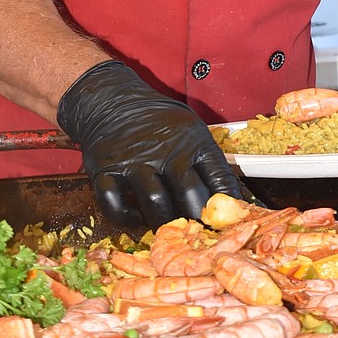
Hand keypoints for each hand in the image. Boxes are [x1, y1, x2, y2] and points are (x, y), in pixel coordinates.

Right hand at [57, 60, 248, 229]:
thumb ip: (207, 162)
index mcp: (193, 140)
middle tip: (197, 236)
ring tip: (166, 231)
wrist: (113, 101)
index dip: (227, 205)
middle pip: (189, 194)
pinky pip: (114, 203)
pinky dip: (125, 217)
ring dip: (162, 222)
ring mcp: (134, 159)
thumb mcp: (190, 129)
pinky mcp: (105, 168)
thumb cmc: (158, 121)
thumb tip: (232, 203)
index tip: (230, 224)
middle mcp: (166, 149)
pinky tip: (135, 216)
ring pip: (155, 202)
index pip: (219, 177)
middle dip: (196, 221)